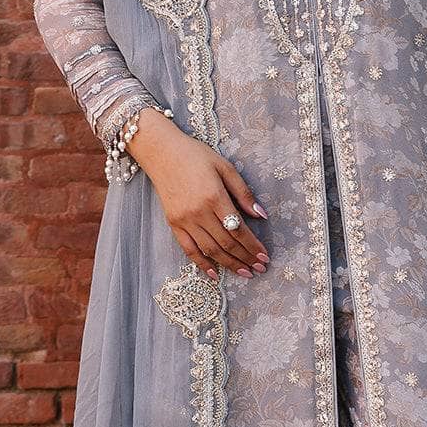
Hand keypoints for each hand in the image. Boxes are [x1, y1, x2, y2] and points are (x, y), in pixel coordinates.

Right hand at [124, 108, 269, 279]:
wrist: (162, 152)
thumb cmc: (195, 155)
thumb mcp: (225, 167)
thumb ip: (243, 192)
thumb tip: (261, 215)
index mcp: (215, 196)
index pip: (238, 229)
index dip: (253, 245)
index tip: (265, 256)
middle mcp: (199, 212)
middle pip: (226, 243)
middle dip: (245, 258)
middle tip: (260, 268)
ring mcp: (184, 220)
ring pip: (210, 250)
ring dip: (230, 264)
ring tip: (245, 273)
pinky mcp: (173, 224)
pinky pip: (189, 250)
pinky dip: (202, 264)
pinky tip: (215, 274)